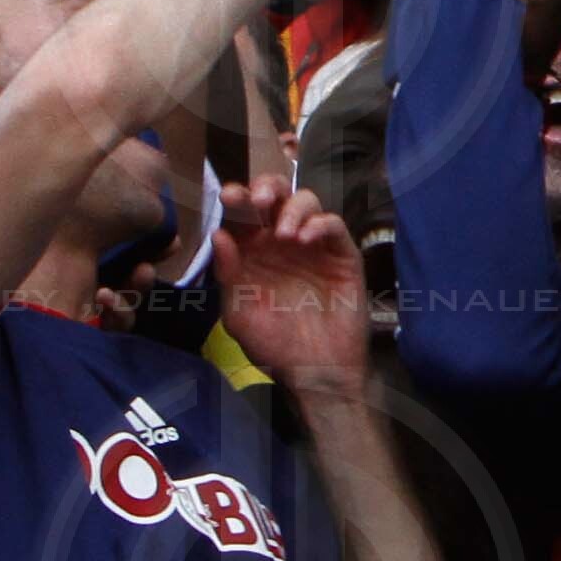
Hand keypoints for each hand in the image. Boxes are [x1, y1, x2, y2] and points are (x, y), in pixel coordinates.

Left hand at [212, 177, 374, 397]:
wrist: (315, 372)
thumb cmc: (274, 345)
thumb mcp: (240, 313)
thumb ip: (228, 274)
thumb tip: (219, 233)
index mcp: (253, 250)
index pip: (244, 213)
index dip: (237, 198)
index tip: (228, 196)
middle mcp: (282, 240)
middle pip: (276, 195)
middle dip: (266, 188)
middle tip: (258, 201)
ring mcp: (314, 245)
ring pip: (306, 201)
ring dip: (292, 208)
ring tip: (285, 234)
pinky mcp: (342, 254)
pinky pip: (334, 225)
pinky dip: (320, 224)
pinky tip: (306, 240)